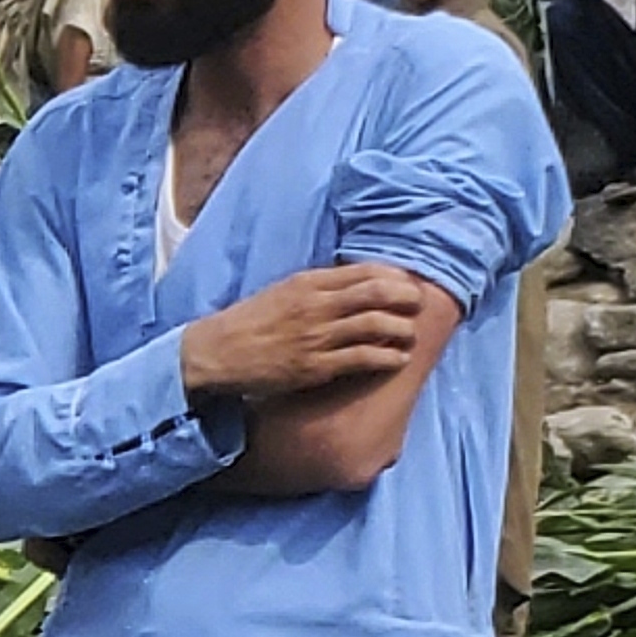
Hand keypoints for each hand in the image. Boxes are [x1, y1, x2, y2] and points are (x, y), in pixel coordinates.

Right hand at [178, 262, 437, 403]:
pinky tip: (398, 359)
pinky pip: (361, 358)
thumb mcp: (282, 292)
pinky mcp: (315, 366)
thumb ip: (316, 288)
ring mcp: (316, 336)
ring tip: (411, 334)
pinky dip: (387, 357)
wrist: (217, 353)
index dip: (393, 275)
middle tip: (418, 304)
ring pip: (375, 324)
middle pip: (376, 292)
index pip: (363, 270)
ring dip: (401, 328)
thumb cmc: (249, 323)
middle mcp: (315, 305)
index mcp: (307, 282)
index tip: (406, 282)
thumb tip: (352, 286)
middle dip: (405, 296)